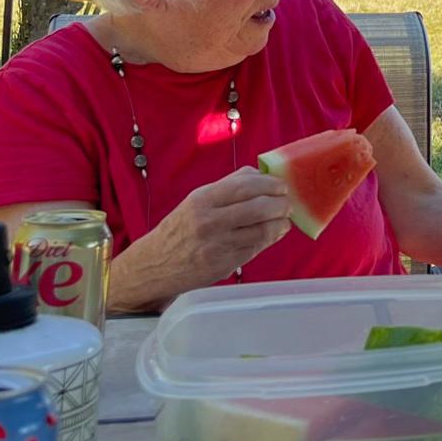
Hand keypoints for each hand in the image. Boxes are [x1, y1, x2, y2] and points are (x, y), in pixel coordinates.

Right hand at [122, 167, 291, 300]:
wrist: (154, 265)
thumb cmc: (180, 228)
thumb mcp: (198, 200)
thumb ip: (230, 185)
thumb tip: (263, 175)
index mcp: (203, 199)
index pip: (246, 186)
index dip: (271, 184)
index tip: (282, 186)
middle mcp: (209, 221)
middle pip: (259, 207)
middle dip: (281, 204)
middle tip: (287, 204)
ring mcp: (217, 245)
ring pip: (262, 230)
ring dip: (280, 224)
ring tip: (283, 220)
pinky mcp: (224, 265)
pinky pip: (255, 248)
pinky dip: (268, 239)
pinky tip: (271, 234)